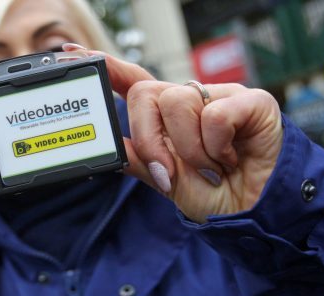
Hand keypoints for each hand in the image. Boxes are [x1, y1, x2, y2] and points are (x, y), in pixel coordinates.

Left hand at [64, 45, 282, 222]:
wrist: (252, 213)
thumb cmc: (212, 195)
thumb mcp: (165, 180)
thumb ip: (138, 159)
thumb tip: (107, 146)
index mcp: (166, 116)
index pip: (132, 82)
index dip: (105, 67)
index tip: (71, 54)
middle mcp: (189, 101)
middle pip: (146, 94)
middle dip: (150, 140)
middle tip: (169, 171)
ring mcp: (219, 97)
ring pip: (178, 102)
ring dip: (189, 149)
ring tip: (209, 167)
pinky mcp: (250, 101)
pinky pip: (215, 113)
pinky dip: (217, 145)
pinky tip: (231, 158)